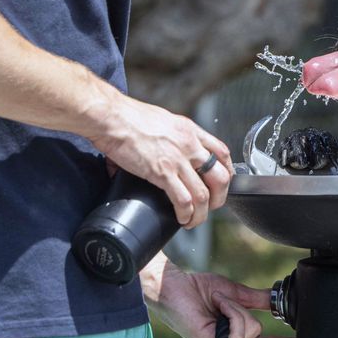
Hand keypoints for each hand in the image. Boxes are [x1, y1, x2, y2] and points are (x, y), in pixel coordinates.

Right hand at [90, 92, 231, 228]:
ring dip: (202, 213)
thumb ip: (167, 138)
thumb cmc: (127, 116)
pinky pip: (183, 200)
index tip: (220, 183)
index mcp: (189, 130)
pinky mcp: (162, 173)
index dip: (226, 172)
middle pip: (220, 177)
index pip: (222, 152)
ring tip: (194, 220)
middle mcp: (189, 144)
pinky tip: (182, 219)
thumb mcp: (161, 121)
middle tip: (210, 206)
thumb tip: (156, 156)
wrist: (110, 117)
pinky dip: (186, 214)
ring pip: (203, 194)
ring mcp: (177, 159)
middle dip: (219, 197)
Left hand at [143, 259, 326, 337]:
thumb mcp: (234, 296)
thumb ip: (256, 302)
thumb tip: (278, 302)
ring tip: (220, 301)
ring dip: (239, 308)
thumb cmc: (195, 290)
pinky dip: (231, 307)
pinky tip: (218, 304)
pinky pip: (239, 326)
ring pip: (253, 331)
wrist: (170, 286)